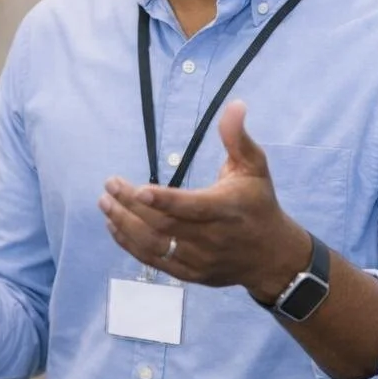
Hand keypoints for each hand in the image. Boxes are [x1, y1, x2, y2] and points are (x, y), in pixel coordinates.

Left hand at [98, 102, 309, 299]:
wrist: (272, 257)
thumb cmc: (259, 204)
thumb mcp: (255, 167)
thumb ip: (238, 137)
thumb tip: (234, 104)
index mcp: (225, 210)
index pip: (190, 207)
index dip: (163, 201)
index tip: (136, 189)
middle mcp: (211, 238)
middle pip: (164, 225)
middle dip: (131, 206)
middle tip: (109, 186)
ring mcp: (198, 259)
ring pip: (155, 245)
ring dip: (124, 225)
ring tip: (105, 204)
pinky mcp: (190, 274)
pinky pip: (155, 261)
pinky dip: (130, 245)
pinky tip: (114, 226)